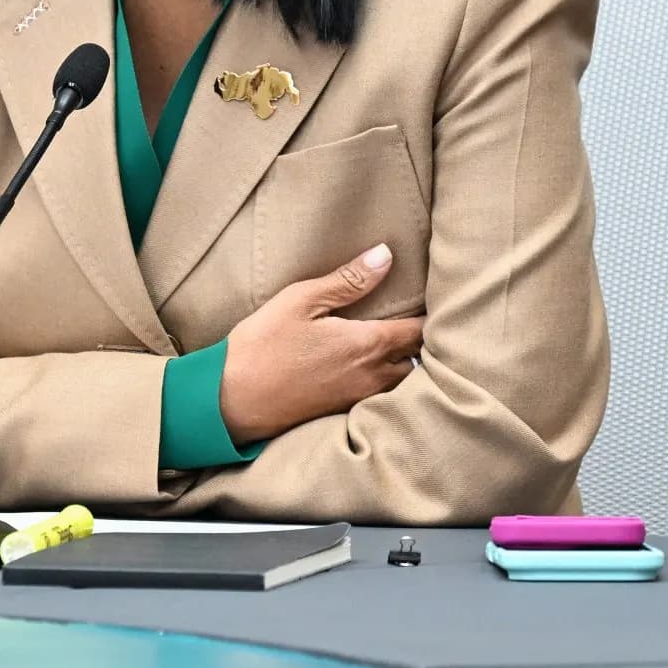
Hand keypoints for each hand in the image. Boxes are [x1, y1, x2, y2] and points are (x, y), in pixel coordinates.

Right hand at [218, 243, 423, 446]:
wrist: (232, 400)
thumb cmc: (263, 346)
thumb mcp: (300, 301)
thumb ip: (348, 280)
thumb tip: (385, 256)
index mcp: (368, 345)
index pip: (419, 330)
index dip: (431, 313)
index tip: (434, 298)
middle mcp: (374, 376)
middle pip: (419, 358)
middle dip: (424, 339)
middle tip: (422, 318)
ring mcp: (361, 398)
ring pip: (404, 381)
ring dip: (407, 362)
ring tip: (402, 342)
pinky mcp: (345, 411)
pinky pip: (383, 396)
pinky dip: (389, 380)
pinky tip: (373, 367)